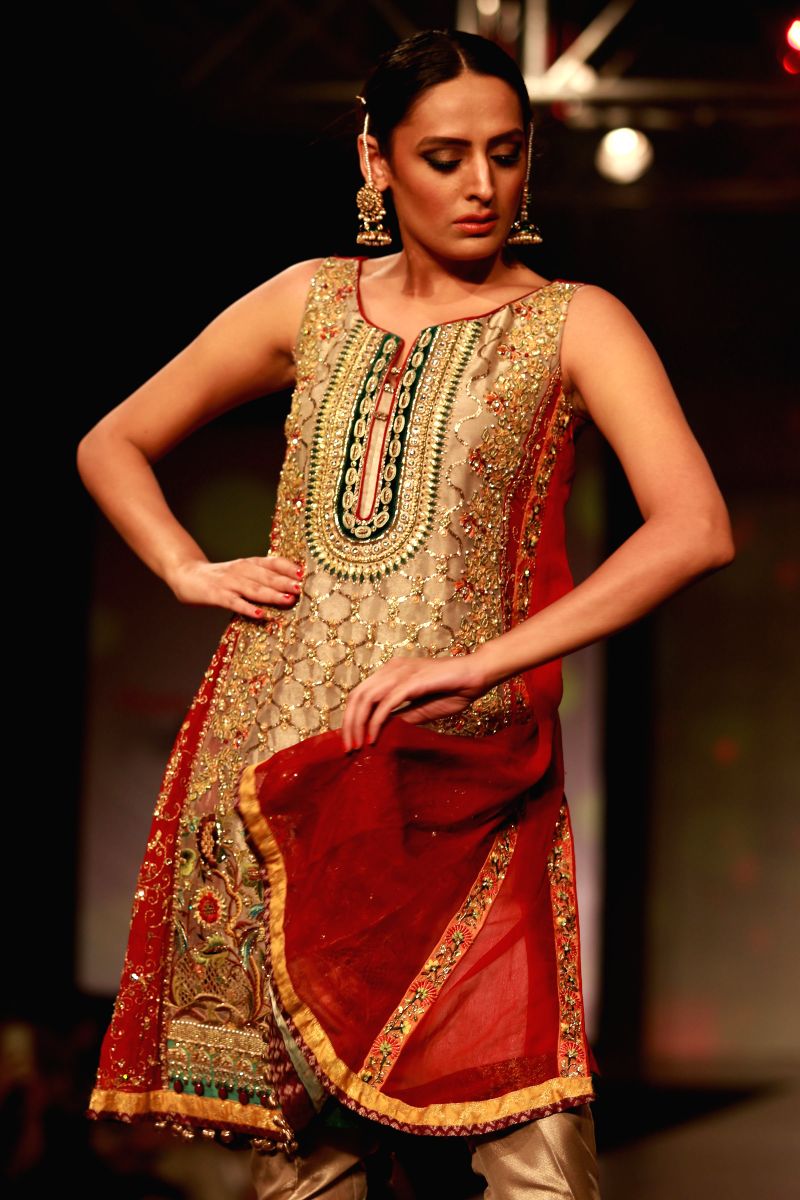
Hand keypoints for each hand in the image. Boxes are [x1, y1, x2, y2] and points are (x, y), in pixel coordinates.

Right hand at [167, 555, 303, 618]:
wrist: (186, 573)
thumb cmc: (220, 576)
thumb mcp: (242, 571)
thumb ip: (262, 577)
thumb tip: (289, 586)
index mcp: (249, 563)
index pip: (273, 562)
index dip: (288, 568)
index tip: (305, 574)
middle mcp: (241, 570)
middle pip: (267, 576)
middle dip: (286, 582)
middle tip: (303, 589)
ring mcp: (229, 583)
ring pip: (254, 589)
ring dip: (272, 594)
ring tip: (288, 600)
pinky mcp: (217, 595)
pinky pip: (235, 603)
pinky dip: (247, 608)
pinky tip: (259, 615)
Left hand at [340, 653, 489, 752]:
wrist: (477, 675)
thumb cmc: (453, 690)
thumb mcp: (421, 709)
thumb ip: (402, 717)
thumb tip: (382, 733)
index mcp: (392, 672)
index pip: (360, 694)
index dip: (351, 717)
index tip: (352, 740)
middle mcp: (392, 669)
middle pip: (357, 695)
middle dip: (349, 723)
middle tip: (349, 748)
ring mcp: (401, 672)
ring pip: (367, 698)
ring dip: (358, 724)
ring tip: (358, 745)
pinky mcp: (412, 680)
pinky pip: (386, 702)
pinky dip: (376, 722)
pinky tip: (374, 737)